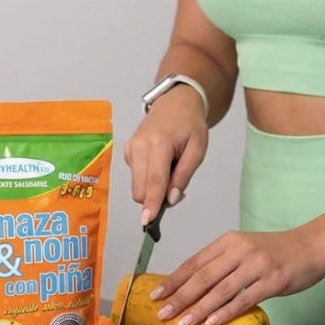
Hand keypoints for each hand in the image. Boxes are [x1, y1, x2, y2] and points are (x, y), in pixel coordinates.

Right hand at [124, 85, 207, 224]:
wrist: (175, 103)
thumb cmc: (190, 125)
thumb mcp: (198, 149)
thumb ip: (184, 175)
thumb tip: (171, 199)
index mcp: (160, 143)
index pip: (154, 179)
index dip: (152, 203)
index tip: (148, 221)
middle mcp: (139, 145)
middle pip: (141, 187)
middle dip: (155, 197)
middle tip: (176, 186)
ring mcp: (130, 148)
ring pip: (136, 185)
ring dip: (152, 188)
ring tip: (170, 170)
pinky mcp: (126, 151)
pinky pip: (135, 176)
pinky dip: (147, 178)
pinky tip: (160, 164)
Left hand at [149, 228, 324, 324]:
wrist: (311, 246)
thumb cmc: (275, 251)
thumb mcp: (244, 248)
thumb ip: (222, 262)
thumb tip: (192, 286)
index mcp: (228, 241)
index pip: (194, 261)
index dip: (173, 279)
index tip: (155, 294)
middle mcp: (240, 250)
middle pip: (203, 276)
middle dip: (179, 297)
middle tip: (161, 314)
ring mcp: (256, 265)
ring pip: (220, 290)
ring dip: (199, 308)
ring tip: (182, 323)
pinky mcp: (272, 281)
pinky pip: (244, 298)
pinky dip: (226, 312)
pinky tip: (212, 322)